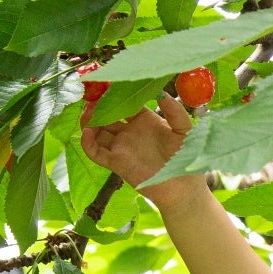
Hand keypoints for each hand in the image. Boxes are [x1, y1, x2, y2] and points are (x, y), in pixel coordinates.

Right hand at [79, 93, 204, 206]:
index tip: (104, 84)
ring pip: (98, 131)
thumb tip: (160, 91)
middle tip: (89, 97)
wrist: (184, 188)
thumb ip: (175, 111)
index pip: (124, 102)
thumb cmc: (186, 157)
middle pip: (107, 115)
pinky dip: (87, 144)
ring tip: (86, 114)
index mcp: (144, 119)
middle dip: (96, 106)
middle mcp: (130, 131)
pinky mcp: (117, 163)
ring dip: (88, 122)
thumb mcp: (184, 130)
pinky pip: (96, 152)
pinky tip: (86, 134)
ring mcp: (121, 147)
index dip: (113, 94)